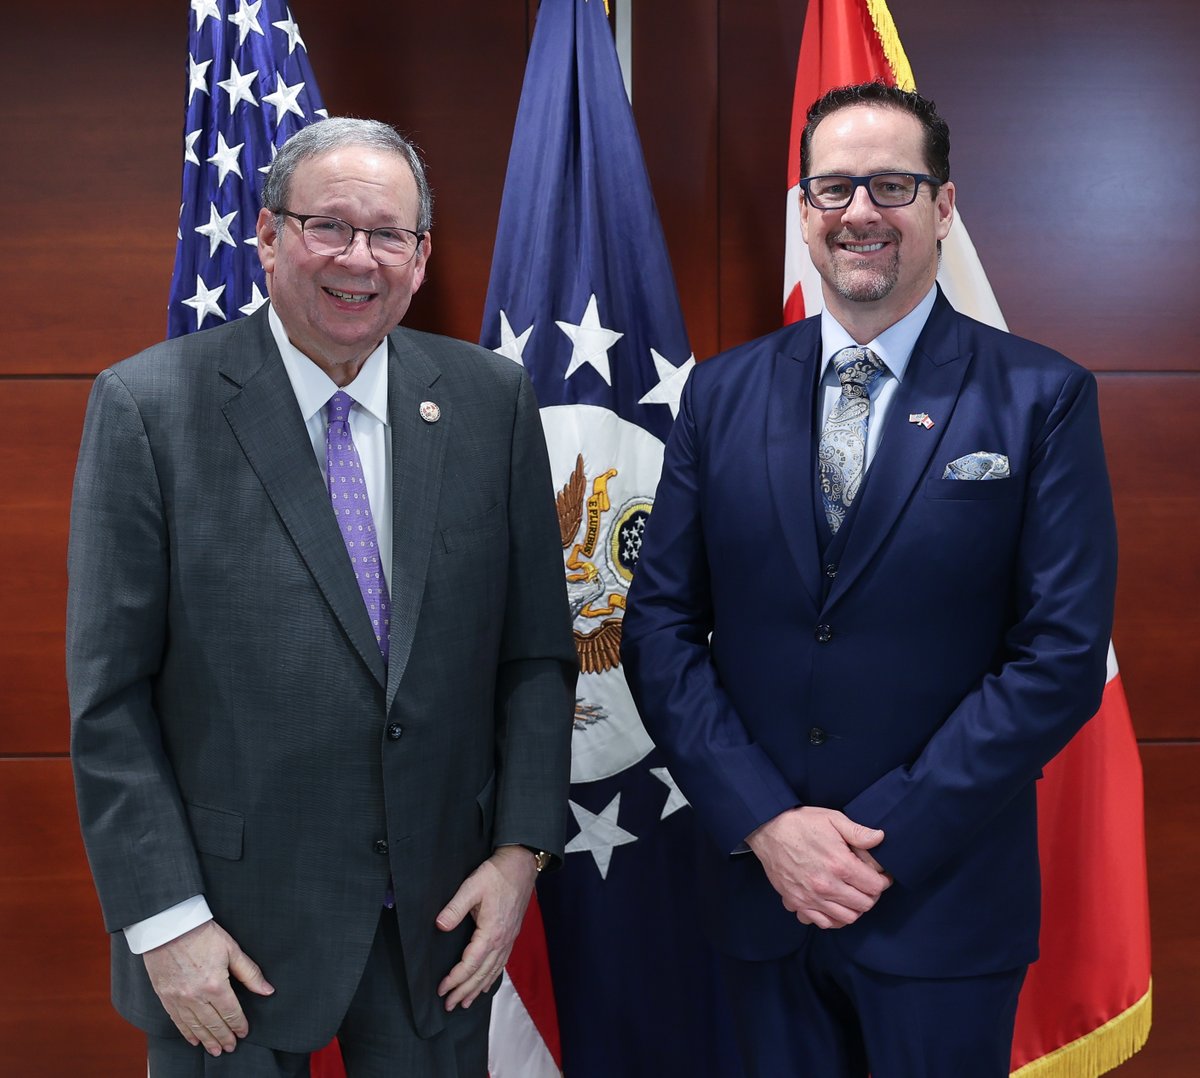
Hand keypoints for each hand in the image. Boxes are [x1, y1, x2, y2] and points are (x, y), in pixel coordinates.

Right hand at [142, 920, 274, 1056]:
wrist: (169, 927)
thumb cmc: (202, 934)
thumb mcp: (232, 949)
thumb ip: (250, 973)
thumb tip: (267, 990)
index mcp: (215, 985)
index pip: (231, 1012)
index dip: (239, 1024)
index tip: (244, 1032)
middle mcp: (195, 997)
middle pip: (213, 1024)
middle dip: (224, 1037)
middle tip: (231, 1048)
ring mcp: (178, 999)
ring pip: (195, 1026)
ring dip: (207, 1040)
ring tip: (216, 1050)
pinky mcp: (165, 997)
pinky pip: (177, 1021)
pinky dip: (187, 1033)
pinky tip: (194, 1039)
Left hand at [435, 846, 537, 1010]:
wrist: (521, 864)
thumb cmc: (497, 874)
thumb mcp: (472, 886)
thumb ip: (455, 908)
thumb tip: (440, 925)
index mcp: (492, 932)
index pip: (471, 964)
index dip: (455, 979)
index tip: (442, 989)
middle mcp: (502, 940)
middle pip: (482, 974)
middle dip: (465, 991)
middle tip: (449, 1005)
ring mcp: (509, 938)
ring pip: (492, 971)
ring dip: (478, 989)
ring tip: (465, 1003)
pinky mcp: (511, 934)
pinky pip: (501, 963)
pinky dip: (492, 977)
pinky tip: (486, 983)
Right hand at [745, 807, 890, 928]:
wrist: (767, 829)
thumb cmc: (800, 823)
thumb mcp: (832, 818)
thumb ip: (858, 832)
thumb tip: (880, 838)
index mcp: (839, 864)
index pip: (875, 887)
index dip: (883, 881)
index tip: (881, 876)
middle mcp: (827, 885)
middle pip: (864, 905)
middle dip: (871, 895)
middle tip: (867, 884)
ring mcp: (811, 897)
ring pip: (847, 918)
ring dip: (854, 908)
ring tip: (852, 894)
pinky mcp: (797, 902)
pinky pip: (824, 922)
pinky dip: (833, 918)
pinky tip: (834, 904)